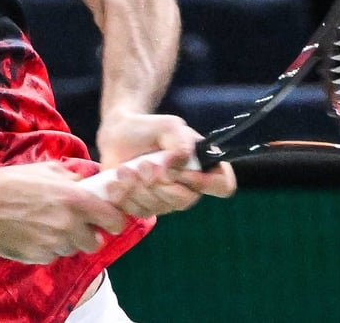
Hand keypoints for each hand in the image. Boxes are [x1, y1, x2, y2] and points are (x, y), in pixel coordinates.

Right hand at [0, 162, 126, 263]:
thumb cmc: (12, 182)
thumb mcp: (47, 169)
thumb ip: (74, 177)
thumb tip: (90, 180)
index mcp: (75, 199)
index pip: (114, 220)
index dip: (114, 220)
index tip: (109, 219)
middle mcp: (68, 224)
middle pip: (96, 241)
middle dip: (90, 233)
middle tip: (77, 223)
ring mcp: (53, 243)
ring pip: (73, 249)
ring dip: (68, 240)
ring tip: (49, 224)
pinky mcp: (38, 257)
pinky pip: (53, 255)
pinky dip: (49, 247)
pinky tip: (35, 232)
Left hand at [95, 111, 236, 215]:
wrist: (119, 134)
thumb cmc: (150, 128)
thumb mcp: (169, 127)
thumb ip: (180, 144)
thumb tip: (175, 170)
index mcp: (203, 166)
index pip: (223, 185)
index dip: (204, 183)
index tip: (181, 170)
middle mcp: (189, 188)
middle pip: (185, 201)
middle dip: (160, 183)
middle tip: (143, 164)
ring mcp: (166, 201)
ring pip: (158, 208)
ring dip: (138, 188)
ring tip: (125, 168)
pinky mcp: (144, 208)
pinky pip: (138, 213)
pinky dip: (124, 196)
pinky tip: (117, 180)